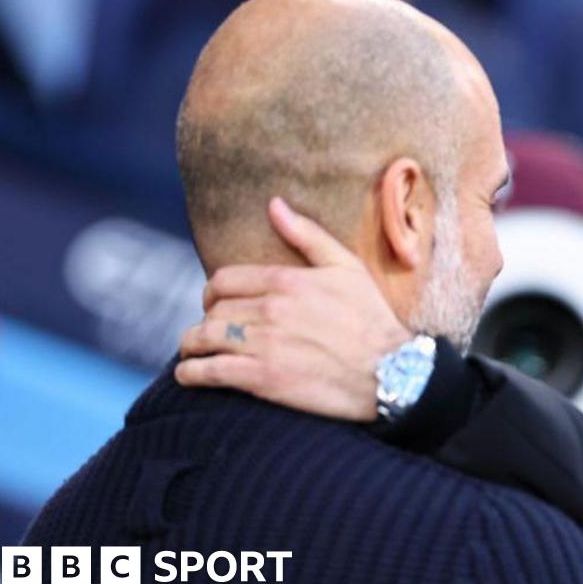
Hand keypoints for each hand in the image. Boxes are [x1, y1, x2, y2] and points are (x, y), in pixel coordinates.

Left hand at [175, 197, 410, 420]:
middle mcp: (270, 310)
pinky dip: (191, 373)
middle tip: (211, 331)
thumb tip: (274, 204)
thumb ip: (307, 235)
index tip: (215, 305)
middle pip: (212, 310)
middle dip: (207, 320)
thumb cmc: (372, 319)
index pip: (223, 280)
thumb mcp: (347, 268)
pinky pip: (210, 371)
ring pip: (203, 338)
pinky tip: (190, 375)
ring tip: (195, 353)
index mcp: (287, 280)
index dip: (212, 293)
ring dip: (192, 345)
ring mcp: (264, 345)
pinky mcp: (263, 379)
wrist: (393, 371)